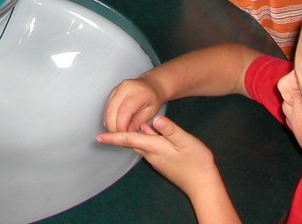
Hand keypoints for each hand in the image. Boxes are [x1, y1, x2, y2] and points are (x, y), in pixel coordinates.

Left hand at [96, 115, 224, 203]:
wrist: (203, 184)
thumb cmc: (196, 162)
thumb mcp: (185, 141)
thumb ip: (170, 129)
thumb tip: (156, 118)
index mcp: (154, 147)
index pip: (129, 139)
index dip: (113, 137)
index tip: (98, 137)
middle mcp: (152, 154)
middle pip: (131, 142)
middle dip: (119, 135)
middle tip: (107, 127)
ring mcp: (157, 159)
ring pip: (140, 144)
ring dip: (132, 135)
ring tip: (125, 124)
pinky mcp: (163, 161)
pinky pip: (148, 147)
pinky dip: (144, 137)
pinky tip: (149, 130)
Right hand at [103, 74, 166, 132]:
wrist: (151, 85)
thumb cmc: (153, 98)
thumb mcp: (151, 112)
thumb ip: (139, 122)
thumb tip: (127, 132)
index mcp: (137, 92)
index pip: (124, 111)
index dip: (121, 126)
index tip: (124, 135)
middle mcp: (124, 88)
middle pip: (111, 110)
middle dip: (113, 127)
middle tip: (120, 136)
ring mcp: (117, 89)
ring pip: (107, 109)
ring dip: (110, 123)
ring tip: (119, 131)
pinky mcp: (112, 92)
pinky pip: (106, 107)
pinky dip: (109, 118)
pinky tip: (116, 123)